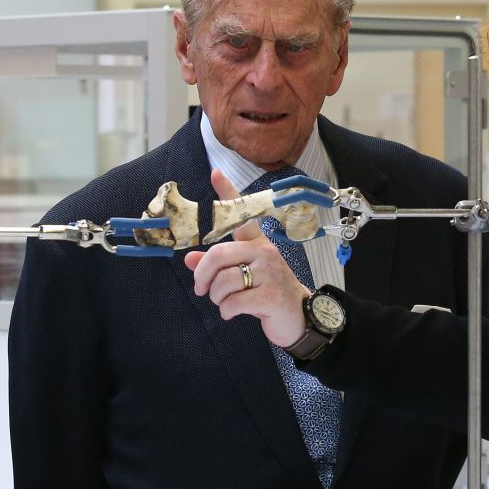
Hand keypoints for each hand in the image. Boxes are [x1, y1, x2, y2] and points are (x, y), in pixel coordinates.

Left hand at [184, 169, 309, 346]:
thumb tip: (189, 260)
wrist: (299, 317)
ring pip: (223, 282)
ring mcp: (270, 273)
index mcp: (258, 244)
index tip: (215, 172)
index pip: (242, 216)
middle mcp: (265, 253)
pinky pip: (232, 303)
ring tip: (226, 303)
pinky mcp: (270, 296)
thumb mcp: (244, 276)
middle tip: (201, 289)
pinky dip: (227, 312)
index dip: (228, 193)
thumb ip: (218, 267)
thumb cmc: (268, 292)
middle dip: (203, 275)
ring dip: (217, 298)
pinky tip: (234, 313)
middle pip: (218, 254)